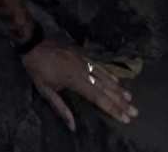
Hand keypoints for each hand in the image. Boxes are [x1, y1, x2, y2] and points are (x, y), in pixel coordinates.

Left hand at [22, 40, 138, 133]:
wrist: (32, 42)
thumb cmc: (37, 68)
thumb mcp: (44, 90)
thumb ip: (60, 108)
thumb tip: (72, 126)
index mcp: (74, 80)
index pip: (98, 98)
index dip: (112, 109)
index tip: (125, 118)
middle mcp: (82, 70)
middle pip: (105, 88)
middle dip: (120, 101)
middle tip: (134, 111)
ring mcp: (83, 59)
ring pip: (104, 76)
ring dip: (118, 88)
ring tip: (130, 98)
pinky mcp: (81, 52)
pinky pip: (98, 64)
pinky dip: (109, 73)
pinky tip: (116, 80)